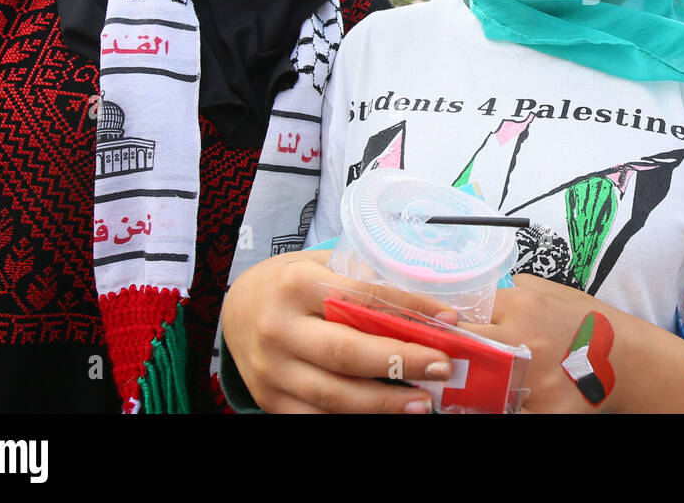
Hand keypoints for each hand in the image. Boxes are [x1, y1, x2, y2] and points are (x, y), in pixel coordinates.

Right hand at [220, 249, 459, 412]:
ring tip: (423, 401)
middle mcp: (279, 328)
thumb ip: (361, 280)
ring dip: (384, 403)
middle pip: (347, 352)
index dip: (409, 309)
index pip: (361, 298)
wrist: (235, 309)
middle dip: (401, 361)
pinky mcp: (270, 399)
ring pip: (334, 394)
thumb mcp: (319, 265)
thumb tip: (425, 304)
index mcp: (295, 284)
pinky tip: (386, 414)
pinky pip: (317, 417)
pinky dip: (355, 418)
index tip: (447, 321)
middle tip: (442, 366)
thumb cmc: (291, 283)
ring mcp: (272, 369)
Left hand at [463, 275, 615, 412]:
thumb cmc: (590, 324)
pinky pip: (506, 412)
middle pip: (462, 344)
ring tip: (472, 384)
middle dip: (454, 351)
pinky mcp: (545, 411)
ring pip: (477, 385)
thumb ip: (518, 289)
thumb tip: (486, 292)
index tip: (450, 330)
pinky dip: (499, 408)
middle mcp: (525, 340)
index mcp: (524, 306)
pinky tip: (501, 401)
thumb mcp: (555, 293)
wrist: (629, 360)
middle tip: (452, 359)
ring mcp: (533, 379)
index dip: (455, 322)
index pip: (466, 310)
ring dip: (471, 385)